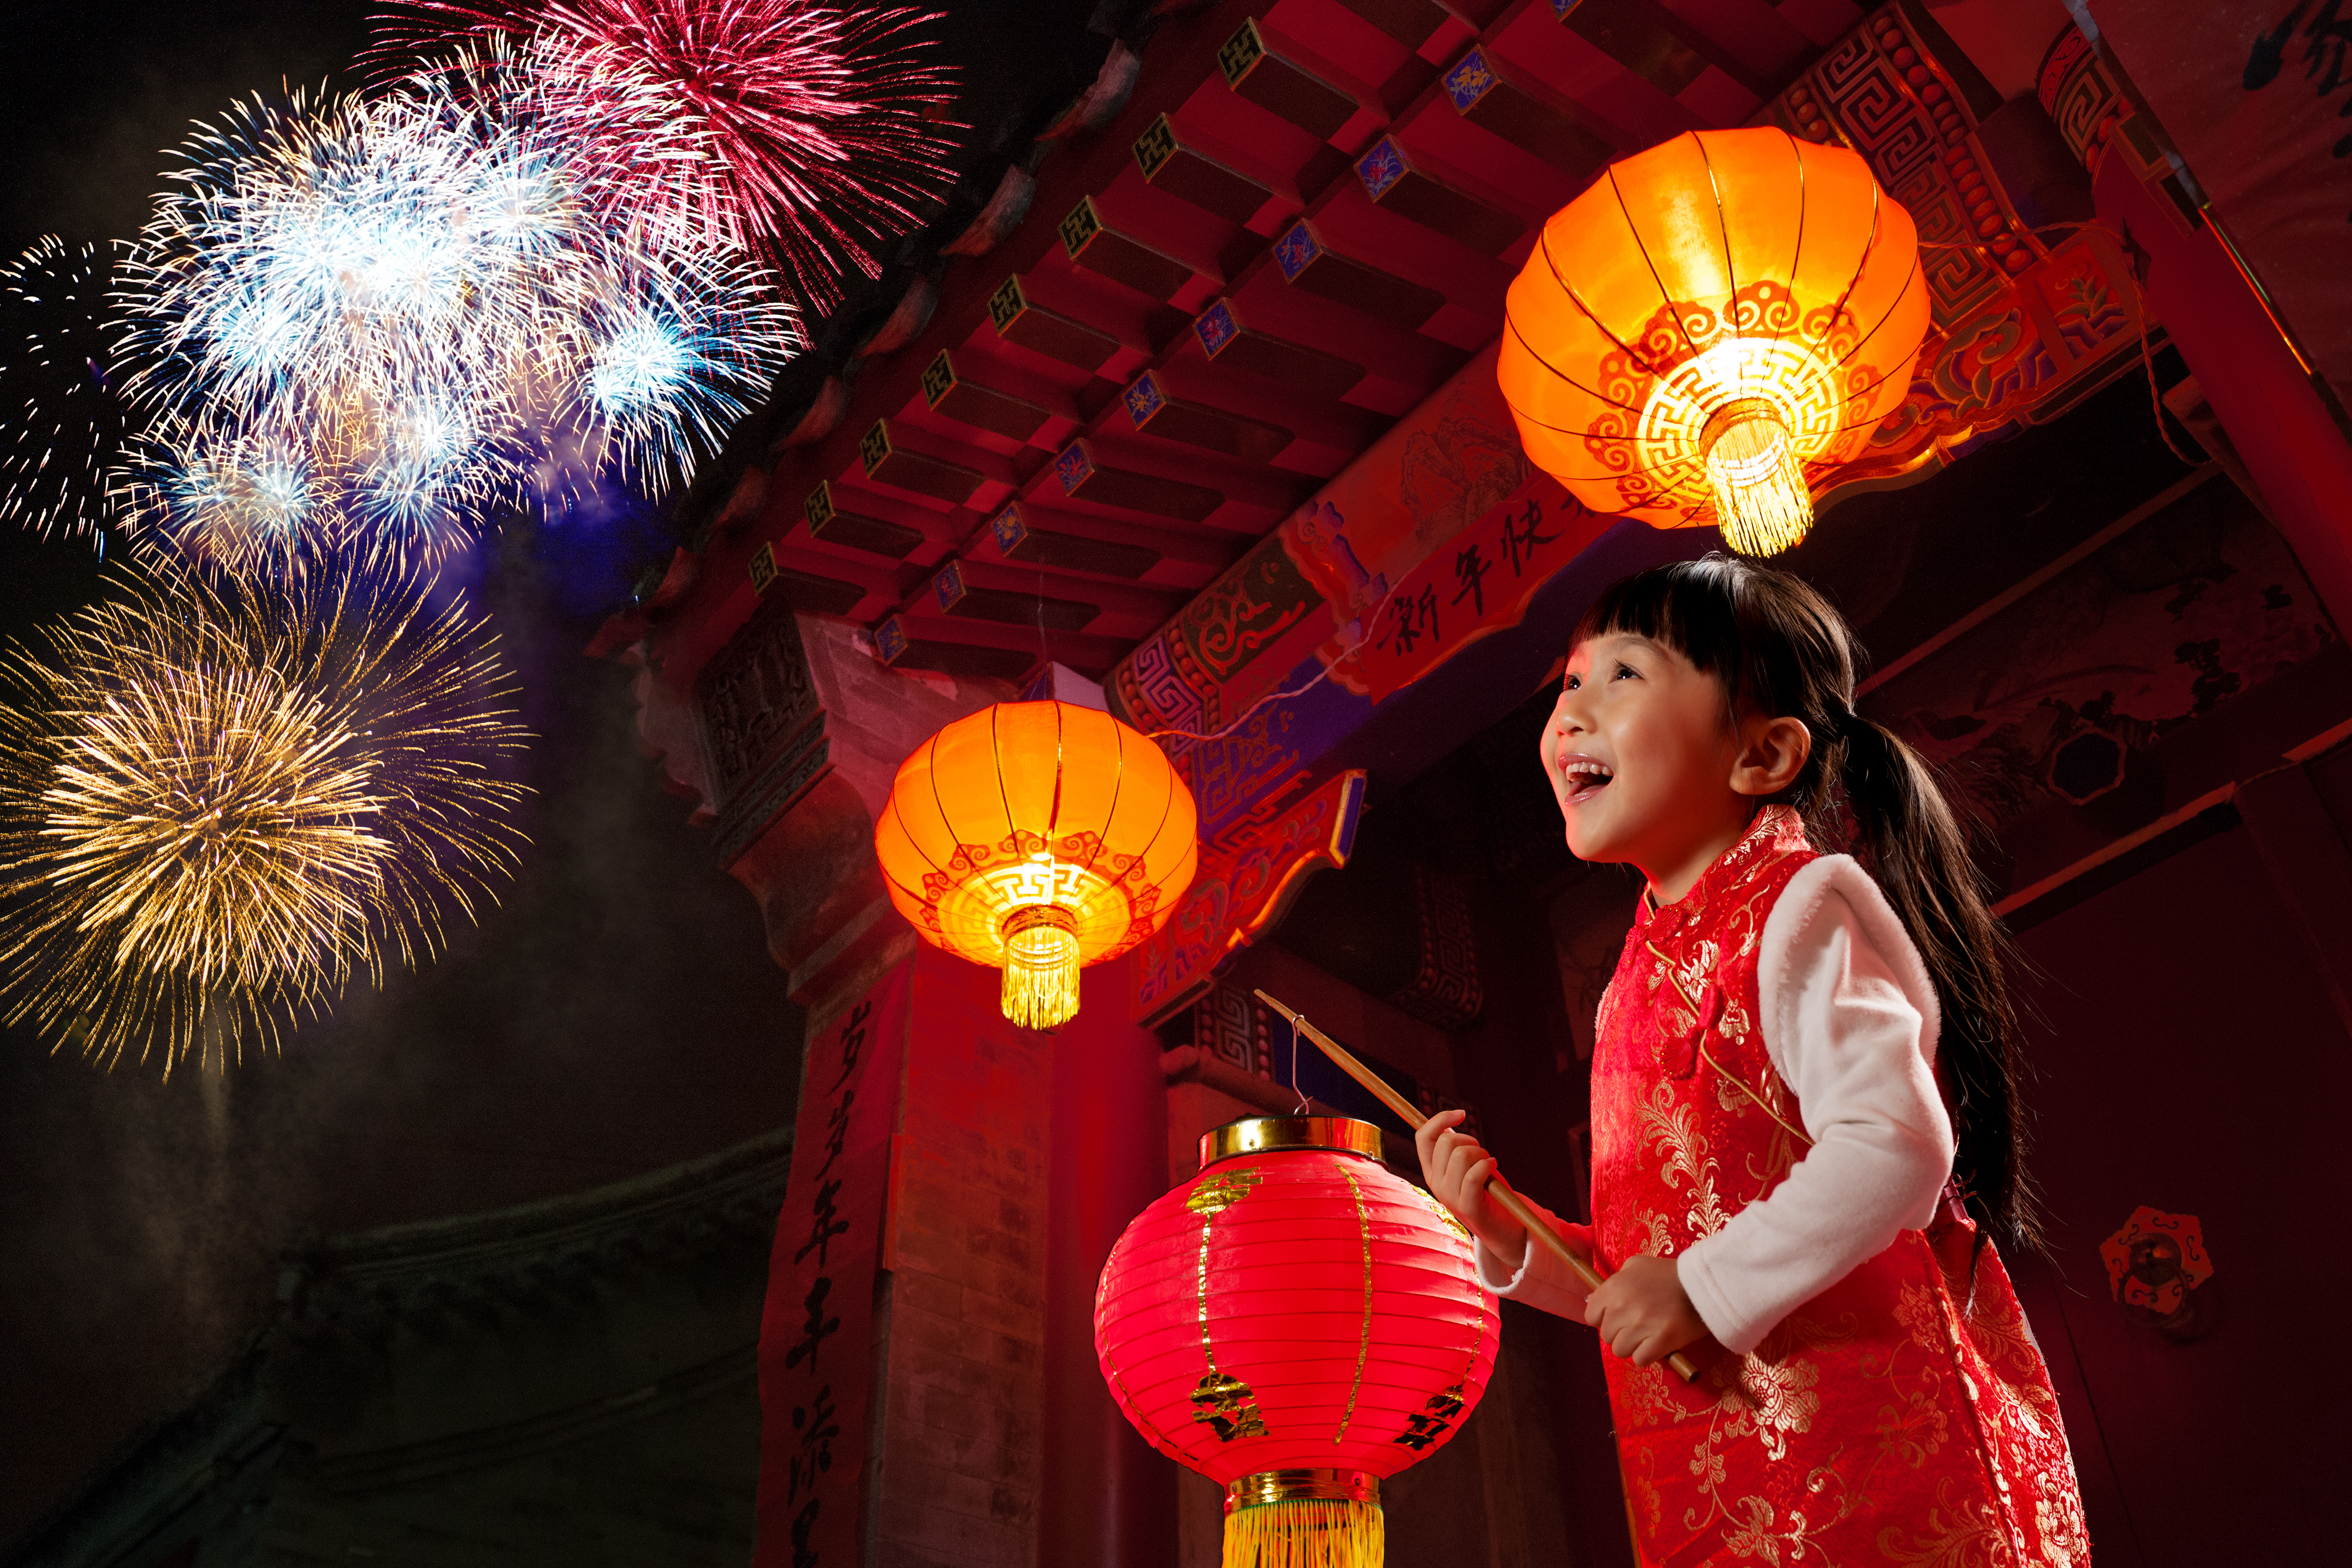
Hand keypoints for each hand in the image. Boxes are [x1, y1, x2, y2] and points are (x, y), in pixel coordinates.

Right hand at [1414, 1108, 1527, 1270]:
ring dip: (1481, 1154)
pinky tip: (1493, 1168)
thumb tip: (1448, 1123)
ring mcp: (1449, 1197)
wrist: (1504, 1228)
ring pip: (1461, 1155)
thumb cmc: (1488, 1192)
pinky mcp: (1467, 1206)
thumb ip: (1455, 1149)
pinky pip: (1473, 1175)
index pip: (1423, 1137)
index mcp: (1431, 1172)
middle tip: (1482, 1155)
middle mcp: (1435, 1184)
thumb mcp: (1466, 1167)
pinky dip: (1487, 1165)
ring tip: (1489, 1165)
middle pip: (1446, 1142)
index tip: (1461, 1114)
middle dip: (1470, 1140)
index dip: (1440, 1119)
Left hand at [1583, 1253, 1706, 1365]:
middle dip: (1621, 1333)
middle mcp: (1622, 1306)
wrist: (1703, 1284)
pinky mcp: (1660, 1340)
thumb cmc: (1668, 1274)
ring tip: (1649, 1334)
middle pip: (1607, 1336)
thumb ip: (1614, 1281)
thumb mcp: (1636, 1265)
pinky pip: (1640, 1360)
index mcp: (1614, 1287)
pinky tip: (1658, 1343)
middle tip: (1640, 1325)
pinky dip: (1648, 1356)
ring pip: (1621, 1351)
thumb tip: (1595, 1300)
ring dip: (1634, 1346)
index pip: (1591, 1317)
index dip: (1605, 1319)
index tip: (1619, 1317)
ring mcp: (1640, 1324)